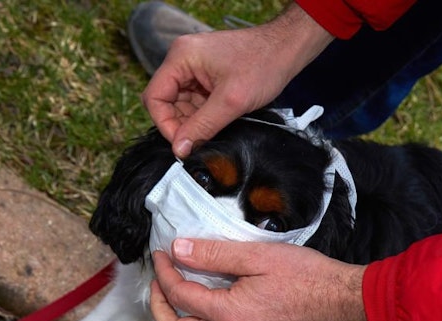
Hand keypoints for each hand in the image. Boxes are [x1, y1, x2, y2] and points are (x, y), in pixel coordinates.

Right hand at [141, 4, 333, 157]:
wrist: (286, 49)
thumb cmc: (263, 64)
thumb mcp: (231, 102)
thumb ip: (202, 126)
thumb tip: (180, 149)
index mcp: (181, 57)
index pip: (154, 97)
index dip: (165, 124)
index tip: (182, 144)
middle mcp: (183, 60)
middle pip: (166, 101)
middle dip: (181, 124)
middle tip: (199, 140)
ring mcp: (194, 67)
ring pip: (181, 104)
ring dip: (194, 121)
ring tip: (216, 127)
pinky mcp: (206, 75)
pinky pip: (195, 101)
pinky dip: (203, 115)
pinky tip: (220, 120)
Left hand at [149, 238, 367, 320]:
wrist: (340, 301)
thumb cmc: (306, 276)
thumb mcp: (257, 255)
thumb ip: (214, 254)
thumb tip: (179, 250)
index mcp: (231, 315)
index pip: (181, 296)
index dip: (165, 273)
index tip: (162, 255)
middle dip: (159, 310)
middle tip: (158, 285)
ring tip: (172, 307)